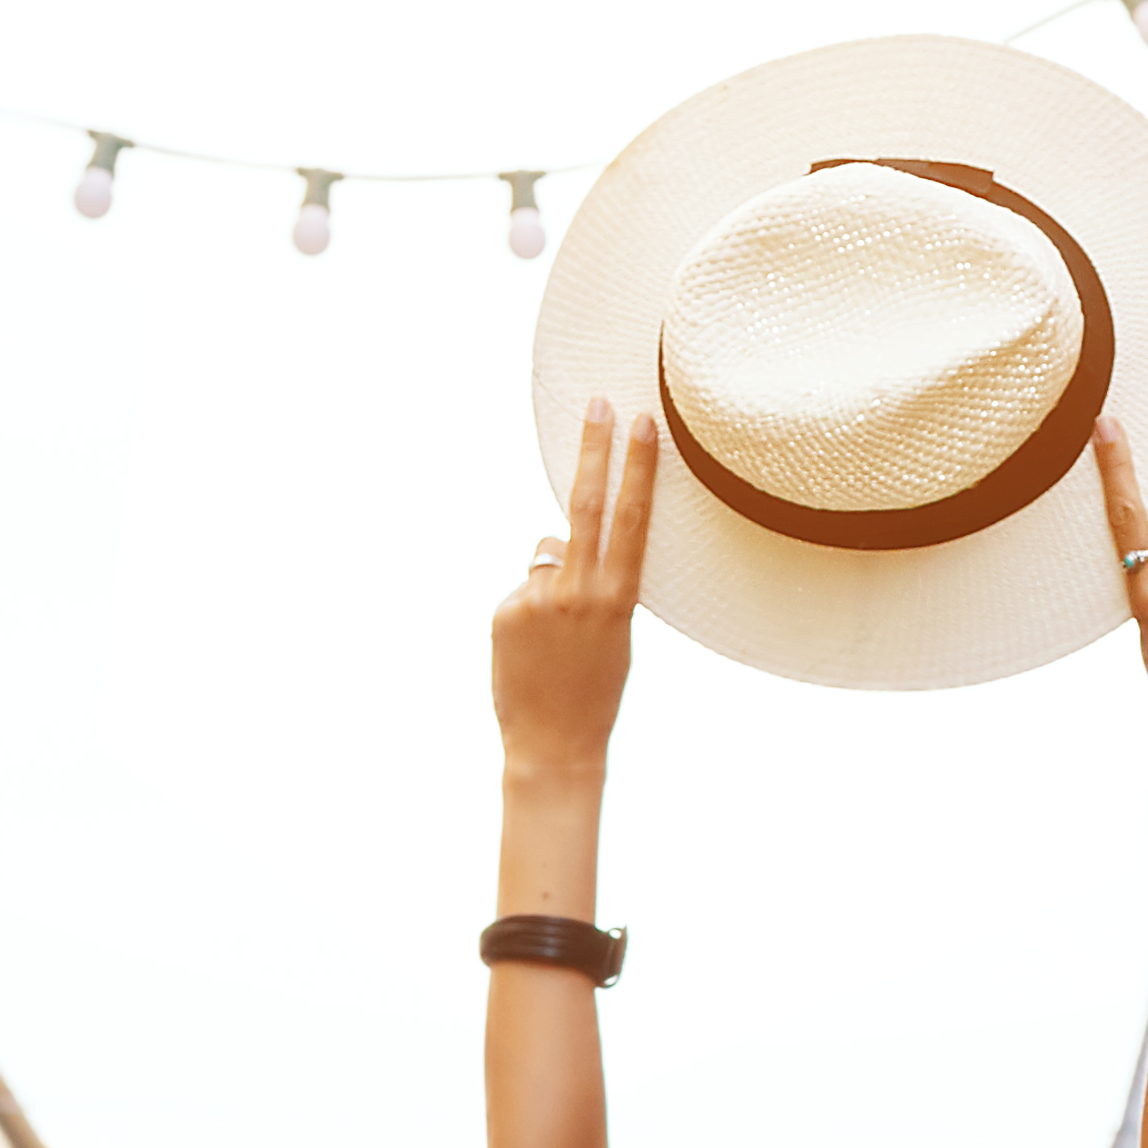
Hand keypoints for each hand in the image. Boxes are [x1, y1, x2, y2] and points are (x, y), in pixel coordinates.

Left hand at [496, 398, 656, 782]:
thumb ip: (594, 582)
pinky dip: (526, 609)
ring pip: (546, 556)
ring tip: (556, 639)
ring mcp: (537, 601)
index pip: (630, 520)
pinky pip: (521, 589)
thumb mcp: (613, 632)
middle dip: (594, 450)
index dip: (637, 469)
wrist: (556, 745)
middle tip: (598, 403)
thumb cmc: (594, 689)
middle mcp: (578, 593)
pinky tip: (531, 650)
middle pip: (585, 505)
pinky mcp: (505, 612)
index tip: (643, 423)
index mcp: (618, 599)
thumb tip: (555, 541)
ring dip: (552, 581)